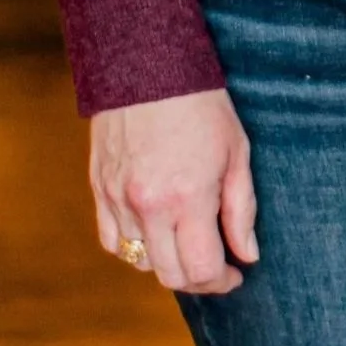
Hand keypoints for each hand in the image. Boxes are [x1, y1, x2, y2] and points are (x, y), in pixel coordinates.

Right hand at [91, 86, 258, 295]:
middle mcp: (147, 206)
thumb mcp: (236, 153)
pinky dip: (133, 247)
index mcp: (187, 197)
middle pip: (168, 274)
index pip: (201, 269)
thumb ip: (241, 210)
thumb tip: (247, 255)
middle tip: (216, 266)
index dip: (222, 281)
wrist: (147, 64)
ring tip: (187, 245)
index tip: (236, 273)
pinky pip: (111, 240)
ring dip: (166, 263)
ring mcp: (117, 198)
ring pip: (138, 261)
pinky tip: (154, 234)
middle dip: (197, 279)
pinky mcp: (98, 188)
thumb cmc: (202, 105)